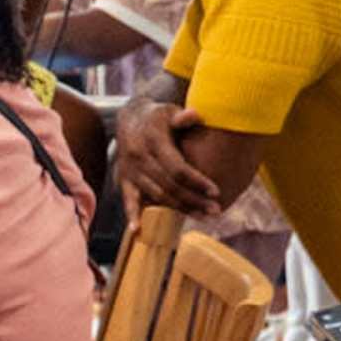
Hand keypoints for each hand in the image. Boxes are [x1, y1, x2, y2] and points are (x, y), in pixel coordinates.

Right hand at [111, 101, 223, 216]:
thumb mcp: (170, 110)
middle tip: (216, 210)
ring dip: (180, 209)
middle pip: (169, 186)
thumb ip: (182, 116)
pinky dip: (132, 215)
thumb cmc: (159, 116)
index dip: (197, 181)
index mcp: (153, 140)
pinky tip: (137, 230)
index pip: (177, 168)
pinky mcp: (124, 179)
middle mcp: (139, 157)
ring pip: (157, 196)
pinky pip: (128, 200)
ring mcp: (130, 170)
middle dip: (194, 200)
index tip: (216, 192)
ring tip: (203, 217)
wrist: (130, 118)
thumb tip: (195, 115)